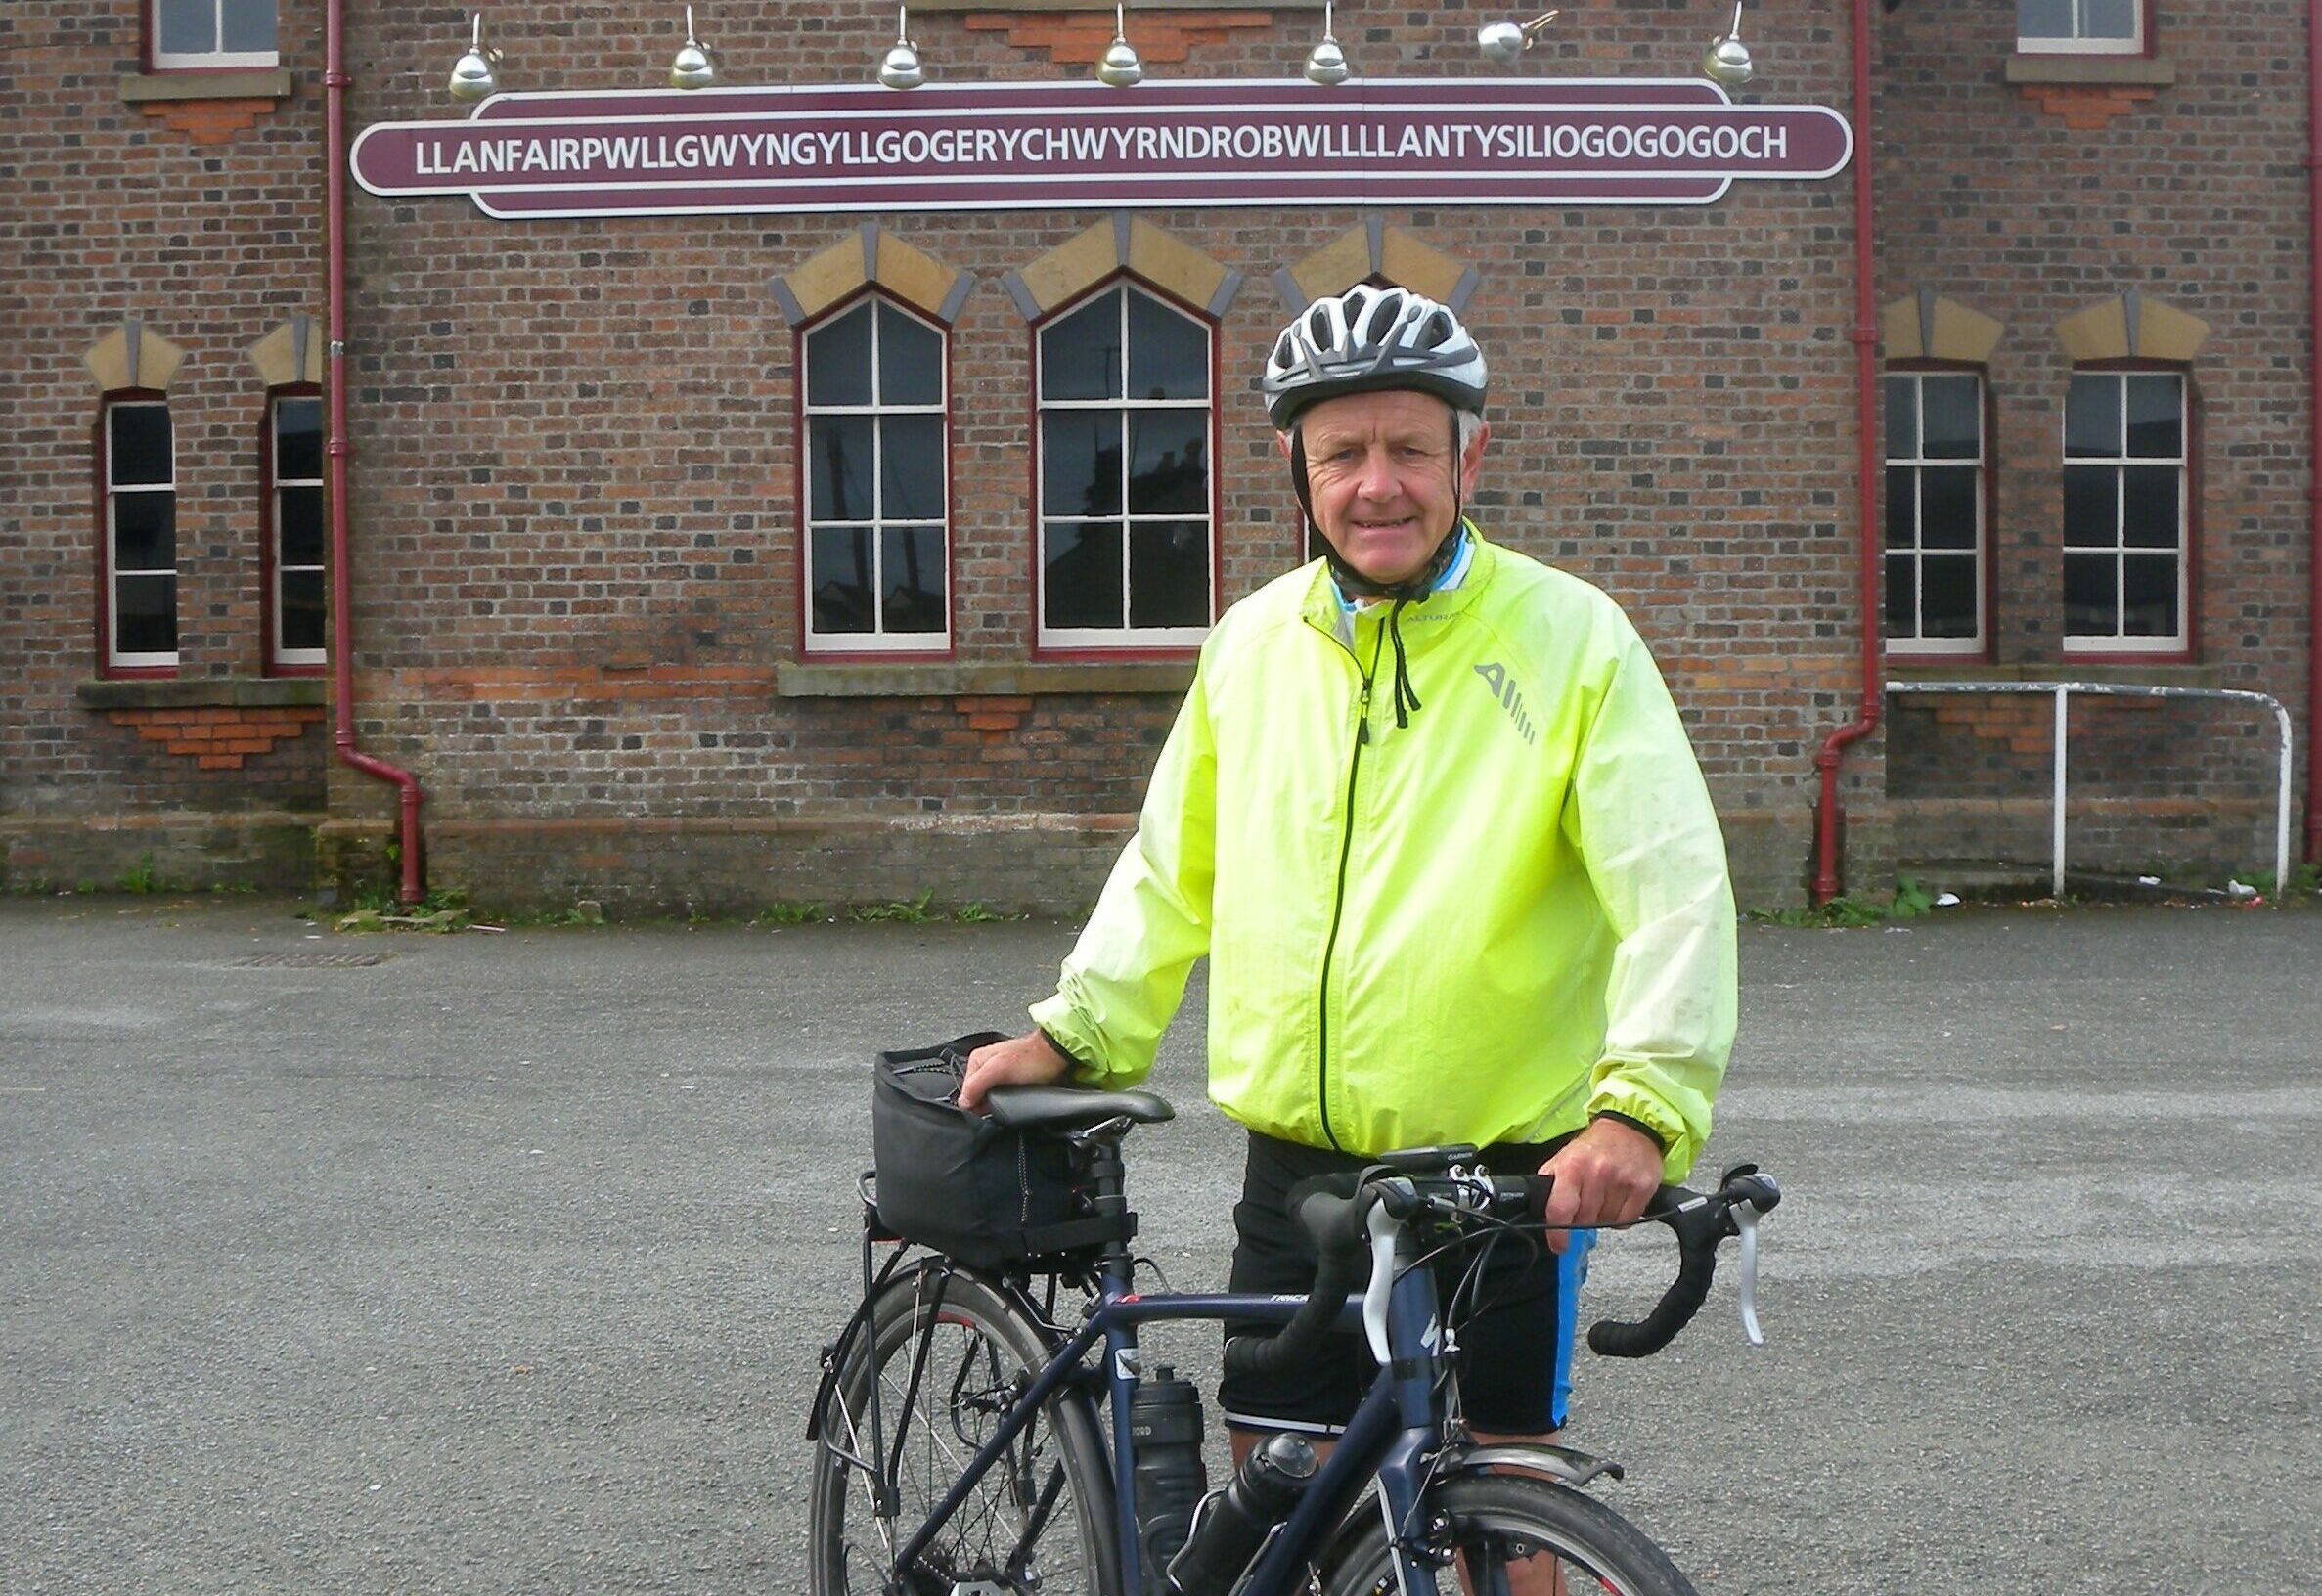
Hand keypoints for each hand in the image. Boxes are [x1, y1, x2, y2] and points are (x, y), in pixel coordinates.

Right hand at [958, 1030, 1072, 1112]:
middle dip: (985, 1103)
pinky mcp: (1011, 1079)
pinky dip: (1005, 1100)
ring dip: (996, 1103)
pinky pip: (1001, 1095)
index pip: (964, 1091)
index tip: (985, 1109)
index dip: (973, 1104)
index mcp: (976, 1060)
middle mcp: (985, 1065)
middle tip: (1000, 1104)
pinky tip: (1013, 1099)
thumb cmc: (1033, 1058)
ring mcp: (998, 1072)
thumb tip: (964, 1102)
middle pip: (976, 1094)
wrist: (1057, 1054)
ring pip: (989, 1096)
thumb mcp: (998, 1070)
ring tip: (1009, 1100)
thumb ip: (977, 1085)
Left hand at [1538, 1117, 1663, 1253]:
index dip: (1557, 1233)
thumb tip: (1540, 1211)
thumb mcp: (1565, 1157)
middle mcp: (1597, 1172)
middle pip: (1584, 1219)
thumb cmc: (1595, 1146)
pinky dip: (1621, 1218)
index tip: (1559, 1245)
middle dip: (1582, 1218)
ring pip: (1606, 1222)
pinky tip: (1619, 1199)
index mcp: (1572, 1165)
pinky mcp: (1643, 1187)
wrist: (1632, 1127)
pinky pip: (1626, 1221)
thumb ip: (1551, 1183)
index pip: (1560, 1208)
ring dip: (1603, 1217)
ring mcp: (1622, 1180)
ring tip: (1604, 1195)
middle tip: (1586, 1202)